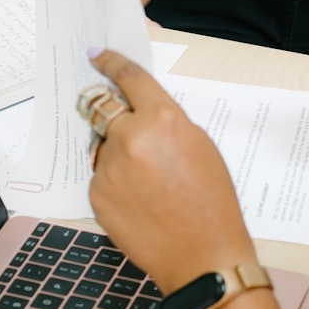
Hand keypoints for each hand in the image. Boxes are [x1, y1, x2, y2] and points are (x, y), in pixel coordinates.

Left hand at [87, 49, 256, 292]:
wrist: (202, 253)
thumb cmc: (212, 199)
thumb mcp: (200, 145)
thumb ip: (166, 122)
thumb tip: (140, 114)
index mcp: (162, 119)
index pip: (128, 79)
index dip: (110, 62)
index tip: (97, 55)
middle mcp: (129, 138)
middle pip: (103, 108)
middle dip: (108, 109)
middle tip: (117, 116)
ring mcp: (109, 168)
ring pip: (102, 145)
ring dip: (117, 150)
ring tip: (148, 179)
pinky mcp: (96, 195)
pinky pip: (101, 175)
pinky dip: (116, 180)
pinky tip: (141, 199)